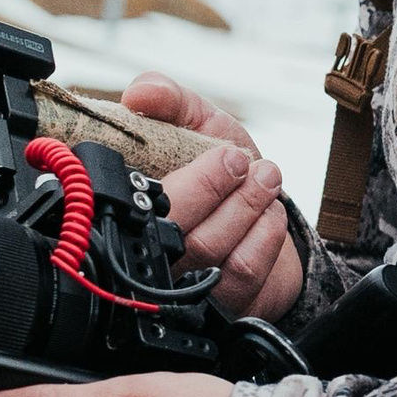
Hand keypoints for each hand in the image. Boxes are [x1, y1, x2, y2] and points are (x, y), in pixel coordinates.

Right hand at [121, 74, 303, 321]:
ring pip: (210, 252)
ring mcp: (186, 282)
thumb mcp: (198, 124)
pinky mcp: (222, 303)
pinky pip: (242, 274)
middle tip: (240, 160)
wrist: (266, 211)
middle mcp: (152, 250)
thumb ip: (172, 100)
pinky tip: (271, 214)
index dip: (171, 180)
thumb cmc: (221, 169)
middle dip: (215, 188)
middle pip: (173, 231)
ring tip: (266, 178)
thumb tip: (140, 93)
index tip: (218, 151)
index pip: (125, 202)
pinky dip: (265, 237)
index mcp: (134, 205)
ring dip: (246, 208)